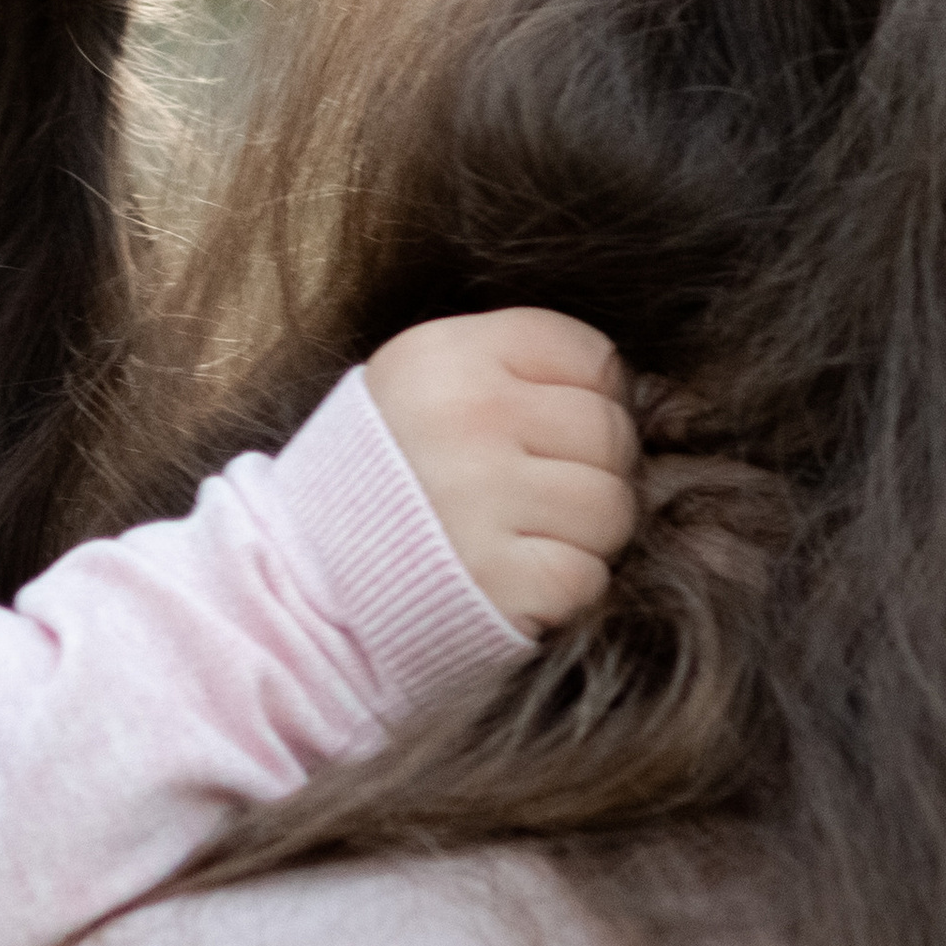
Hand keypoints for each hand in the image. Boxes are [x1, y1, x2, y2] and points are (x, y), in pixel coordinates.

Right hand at [361, 308, 639, 635]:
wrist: (298, 591)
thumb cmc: (375, 488)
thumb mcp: (416, 393)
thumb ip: (509, 374)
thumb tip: (647, 393)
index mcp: (446, 355)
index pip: (589, 354)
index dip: (586, 399)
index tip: (549, 436)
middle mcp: (467, 415)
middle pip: (610, 430)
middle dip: (591, 472)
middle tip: (537, 499)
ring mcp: (483, 497)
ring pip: (614, 506)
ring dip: (582, 536)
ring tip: (521, 540)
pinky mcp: (500, 578)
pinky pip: (589, 575)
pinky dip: (562, 590)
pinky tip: (511, 582)